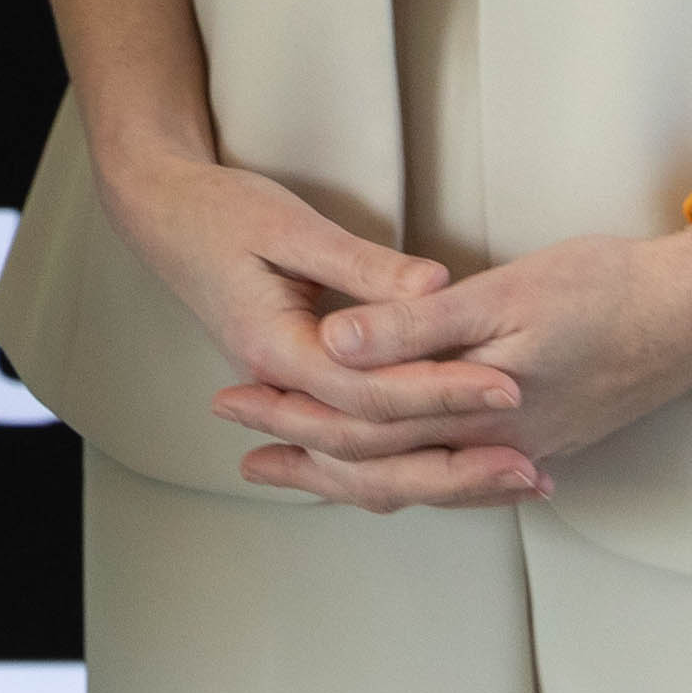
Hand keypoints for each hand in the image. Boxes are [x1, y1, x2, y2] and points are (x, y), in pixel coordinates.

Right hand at [85, 148, 545, 513]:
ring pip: (367, 466)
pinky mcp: (304, 390)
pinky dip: (414, 462)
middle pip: (375, 450)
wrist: (160, 213)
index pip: (371, 393)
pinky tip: (466, 469)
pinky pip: (362, 445)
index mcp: (276, 349)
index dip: (442, 391)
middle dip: (456, 459)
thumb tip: (437, 288)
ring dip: (443, 478)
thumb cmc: (220, 211)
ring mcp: (289, 395)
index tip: (508, 384)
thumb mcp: (289, 224)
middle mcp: (281, 387)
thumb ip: (362, 264)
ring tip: (516, 481)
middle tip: (530, 466)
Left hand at [238, 226, 691, 498]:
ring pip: (418, 477)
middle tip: (238, 447)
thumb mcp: (505, 294)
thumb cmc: (608, 289)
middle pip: (380, 468)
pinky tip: (393, 465)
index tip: (229, 405)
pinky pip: (456, 470)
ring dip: (352, 471)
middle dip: (305, 458)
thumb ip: (415, 324)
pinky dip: (408, 470)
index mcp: (476, 410)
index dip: (290, 418)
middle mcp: (496, 445)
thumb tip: (332, 347)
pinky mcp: (545, 434)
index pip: (358, 430)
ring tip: (295, 463)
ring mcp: (525, 446)